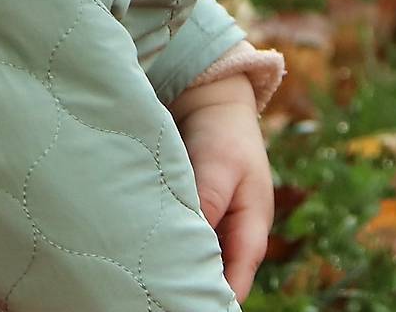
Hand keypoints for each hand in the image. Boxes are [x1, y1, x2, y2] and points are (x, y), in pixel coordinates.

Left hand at [169, 74, 272, 303]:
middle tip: (157, 293)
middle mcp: (235, 236)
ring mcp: (215, 228)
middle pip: (215, 276)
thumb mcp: (219, 165)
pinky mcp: (195, 217)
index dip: (216, 297)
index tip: (185, 304)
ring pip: (197, 260)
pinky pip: (182, 240)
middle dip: (191, 284)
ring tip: (147, 276)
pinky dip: (167, 245)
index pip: (237, 280)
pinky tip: (142, 250)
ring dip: (177, 265)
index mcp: (252, 229)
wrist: (211, 104)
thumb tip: (190, 243)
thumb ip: (208, 202)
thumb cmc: (223, 133)